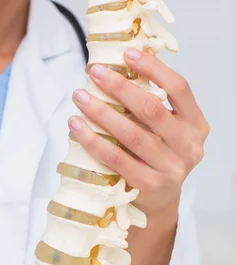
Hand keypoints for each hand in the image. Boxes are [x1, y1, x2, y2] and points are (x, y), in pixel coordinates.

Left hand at [69, 49, 209, 215]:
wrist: (159, 201)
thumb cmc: (158, 157)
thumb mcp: (166, 130)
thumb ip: (152, 106)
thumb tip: (119, 69)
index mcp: (196, 125)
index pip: (179, 88)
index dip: (153, 69)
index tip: (127, 54)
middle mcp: (188, 147)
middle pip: (151, 109)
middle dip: (120, 88)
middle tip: (95, 73)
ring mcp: (171, 169)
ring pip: (131, 135)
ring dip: (101, 113)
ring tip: (80, 97)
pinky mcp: (149, 185)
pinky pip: (116, 159)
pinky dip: (93, 141)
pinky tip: (77, 127)